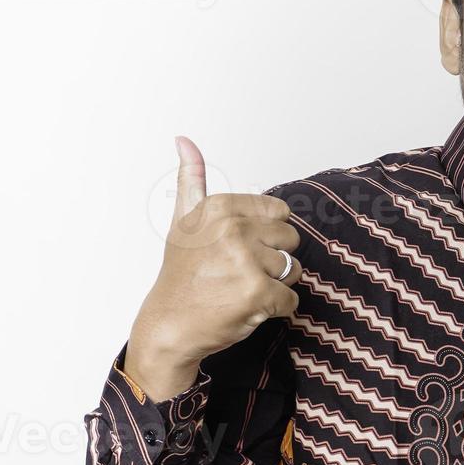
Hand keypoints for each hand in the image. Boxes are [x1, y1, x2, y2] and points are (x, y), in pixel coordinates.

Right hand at [126, 136, 302, 397]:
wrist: (169, 325)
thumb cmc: (181, 275)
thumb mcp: (183, 220)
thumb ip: (192, 179)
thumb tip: (184, 139)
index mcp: (220, 207)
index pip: (279, 213)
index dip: (266, 235)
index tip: (240, 248)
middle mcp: (232, 229)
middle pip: (290, 240)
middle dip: (273, 260)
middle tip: (239, 273)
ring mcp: (245, 261)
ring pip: (293, 270)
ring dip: (275, 285)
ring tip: (241, 290)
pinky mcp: (257, 293)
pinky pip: (291, 299)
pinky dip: (276, 309)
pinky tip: (248, 308)